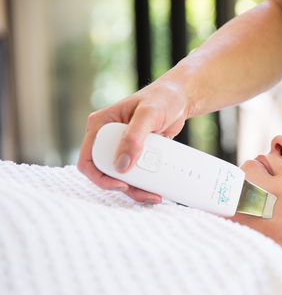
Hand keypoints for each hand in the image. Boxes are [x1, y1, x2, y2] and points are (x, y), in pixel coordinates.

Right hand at [78, 79, 187, 202]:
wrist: (180, 99)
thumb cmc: (163, 98)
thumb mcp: (148, 114)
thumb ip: (134, 137)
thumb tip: (122, 165)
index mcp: (101, 125)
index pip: (88, 158)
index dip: (100, 177)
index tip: (122, 184)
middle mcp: (108, 137)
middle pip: (106, 172)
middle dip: (124, 187)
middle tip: (146, 194)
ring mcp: (122, 146)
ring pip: (122, 176)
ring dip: (136, 189)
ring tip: (154, 196)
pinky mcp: (137, 153)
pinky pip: (136, 173)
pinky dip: (144, 183)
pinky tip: (156, 189)